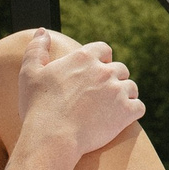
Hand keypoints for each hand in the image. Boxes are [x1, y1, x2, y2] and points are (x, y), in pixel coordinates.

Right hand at [0, 31, 142, 169]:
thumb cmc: (38, 107)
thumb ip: (36, 49)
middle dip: (114, 78)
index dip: (102, 59)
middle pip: (120, 69)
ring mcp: (117, 91)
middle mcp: (104, 71)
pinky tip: (124, 118)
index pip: (104, 49)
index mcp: (83, 58)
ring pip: (131, 87)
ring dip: (125, 94)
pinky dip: (133, 112)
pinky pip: (139, 107)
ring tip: (114, 106)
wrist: (52, 138)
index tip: (97, 70)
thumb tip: (43, 32)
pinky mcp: (126, 112)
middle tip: (104, 93)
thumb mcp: (30, 73)